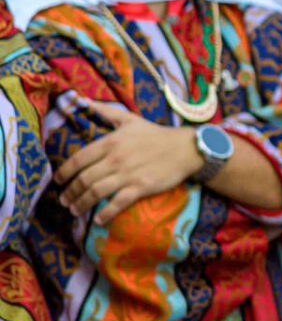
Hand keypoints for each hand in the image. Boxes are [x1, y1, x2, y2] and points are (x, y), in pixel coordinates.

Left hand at [55, 100, 201, 223]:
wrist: (186, 148)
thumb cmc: (156, 134)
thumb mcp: (129, 119)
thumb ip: (104, 111)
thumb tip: (83, 100)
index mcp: (110, 142)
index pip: (79, 159)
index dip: (64, 172)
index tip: (58, 181)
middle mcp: (115, 159)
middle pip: (84, 179)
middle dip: (70, 192)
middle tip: (64, 200)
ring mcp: (128, 174)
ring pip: (96, 192)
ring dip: (81, 204)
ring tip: (74, 210)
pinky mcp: (141, 187)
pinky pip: (118, 203)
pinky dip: (105, 213)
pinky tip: (98, 220)